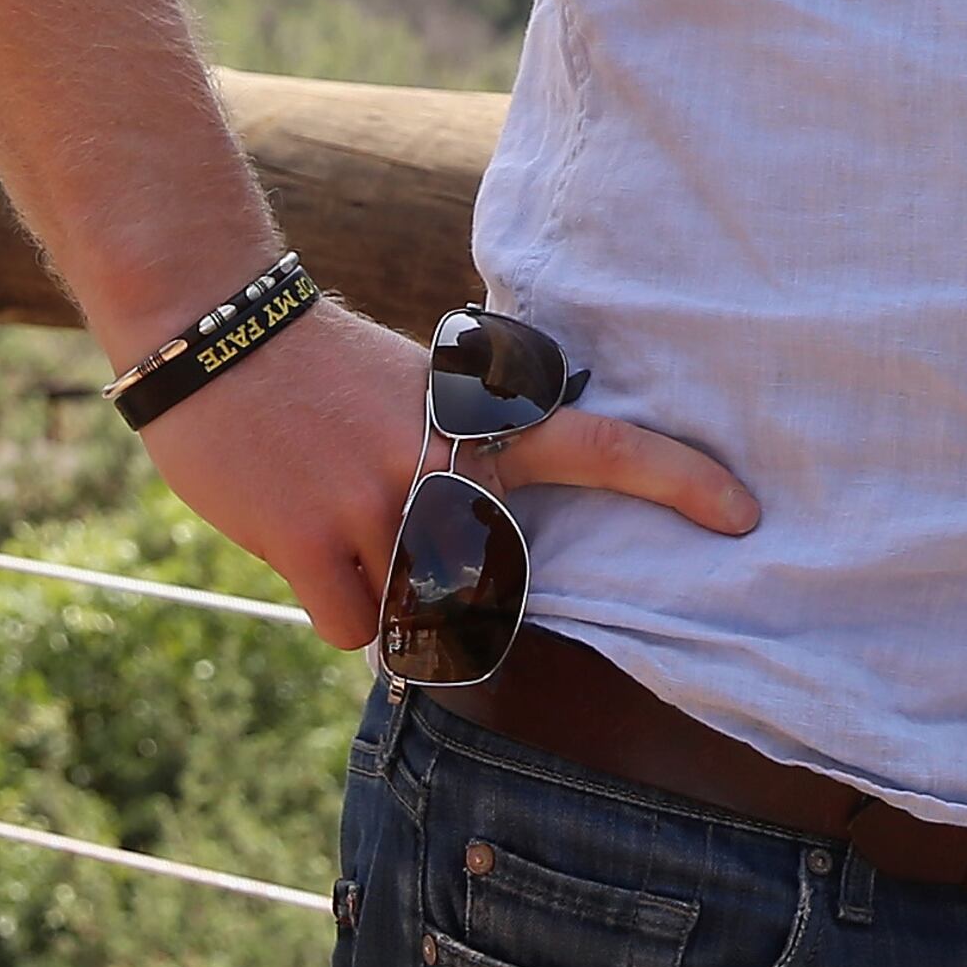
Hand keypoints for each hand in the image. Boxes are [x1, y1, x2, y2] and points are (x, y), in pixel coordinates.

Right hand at [133, 296, 760, 652]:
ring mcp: (379, 499)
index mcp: (483, 417)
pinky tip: (306, 547)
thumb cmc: (329, 378)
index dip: (678, 480)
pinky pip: (353, 628)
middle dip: (452, 588)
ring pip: (414, 615)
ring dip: (380, 591)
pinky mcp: (311, 537)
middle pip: (491, 579)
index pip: (602, 445)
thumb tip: (492, 556)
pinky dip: (334, 606)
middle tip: (390, 528)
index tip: (745, 514)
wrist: (221, 338)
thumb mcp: (423, 393)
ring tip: (339, 520)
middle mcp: (445, 458)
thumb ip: (471, 455)